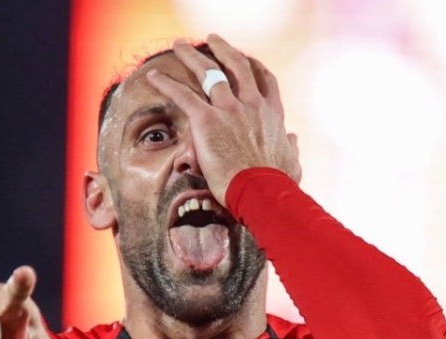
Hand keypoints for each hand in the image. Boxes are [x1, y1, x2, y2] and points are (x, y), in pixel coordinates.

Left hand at [145, 34, 301, 207]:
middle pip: (236, 65)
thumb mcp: (292, 162)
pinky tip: (153, 76)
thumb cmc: (277, 184)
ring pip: (208, 72)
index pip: (264, 81)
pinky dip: (166, 84)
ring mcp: (230, 110)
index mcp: (271, 114)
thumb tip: (293, 138)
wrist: (262, 192)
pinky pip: (183, 95)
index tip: (246, 60)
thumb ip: (291, 147)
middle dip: (223, 49)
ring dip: (191, 55)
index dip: (254, 67)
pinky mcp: (207, 121)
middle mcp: (252, 104)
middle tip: (212, 39)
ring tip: (180, 44)